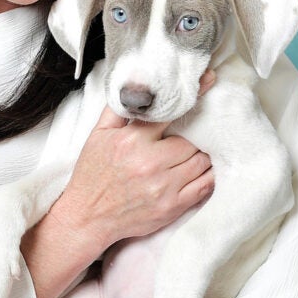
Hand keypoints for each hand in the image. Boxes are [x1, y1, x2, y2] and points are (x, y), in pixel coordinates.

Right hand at [55, 68, 217, 247]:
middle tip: (194, 134)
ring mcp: (163, 187)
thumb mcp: (97, 135)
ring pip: (201, 162)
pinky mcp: (171, 207)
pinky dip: (208, 176)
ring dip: (202, 155)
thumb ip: (117, 109)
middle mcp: (149, 162)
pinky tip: (202, 171)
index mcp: (132, 141)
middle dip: (194, 136)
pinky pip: (204, 186)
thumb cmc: (92, 175)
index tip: (209, 81)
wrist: (88, 216)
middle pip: (191, 141)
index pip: (170, 113)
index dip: (193, 97)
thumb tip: (133, 86)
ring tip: (196, 153)